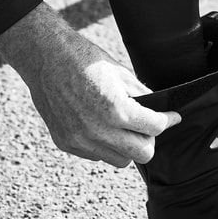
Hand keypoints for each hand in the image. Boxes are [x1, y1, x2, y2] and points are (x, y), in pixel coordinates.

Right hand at [0, 3, 179, 165]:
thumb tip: (158, 110)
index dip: (168, 121)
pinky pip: (96, 155)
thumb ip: (141, 96)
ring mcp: (80, 140)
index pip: (155, 128)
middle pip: (142, 154)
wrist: (45, 58)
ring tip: (122, 126)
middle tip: (147, 125)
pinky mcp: (66, 143)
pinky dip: (104, 145)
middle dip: (150, 139)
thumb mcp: (121, 73)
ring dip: (127, 146)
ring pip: (120, 160)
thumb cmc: (84, 59)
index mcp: (116, 110)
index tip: (172, 117)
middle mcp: (98, 130)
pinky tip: (100, 124)